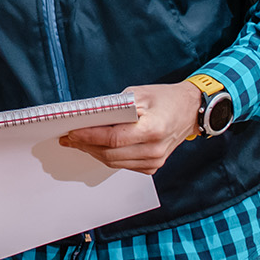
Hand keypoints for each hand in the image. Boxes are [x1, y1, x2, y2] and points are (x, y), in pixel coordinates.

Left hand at [60, 82, 202, 174]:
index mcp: (152, 129)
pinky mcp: (153, 166)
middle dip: (86, 146)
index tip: (71, 133)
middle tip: (69, 138)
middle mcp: (154, 149)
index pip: (113, 139)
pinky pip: (124, 165)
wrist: (190, 110)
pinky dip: (108, 157)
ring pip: (115, 162)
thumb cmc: (165, 98)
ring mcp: (155, 160)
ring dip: (94, 153)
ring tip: (78, 142)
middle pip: (111, 154)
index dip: (89, 137)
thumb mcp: (139, 93)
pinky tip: (97, 147)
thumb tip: (89, 118)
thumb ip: (115, 107)